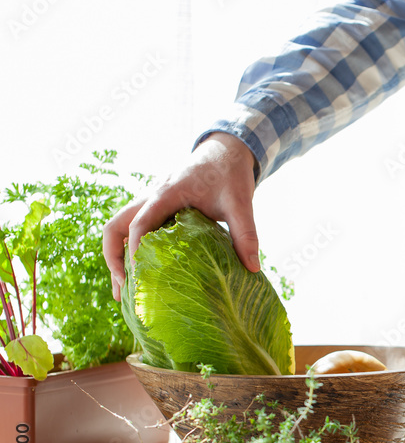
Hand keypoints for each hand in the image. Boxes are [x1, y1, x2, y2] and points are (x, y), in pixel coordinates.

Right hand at [102, 132, 258, 300]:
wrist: (225, 152)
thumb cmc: (230, 174)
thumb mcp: (240, 203)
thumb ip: (245, 234)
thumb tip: (253, 268)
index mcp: (167, 194)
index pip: (140, 223)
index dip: (136, 250)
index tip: (139, 277)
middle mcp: (151, 198)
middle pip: (114, 227)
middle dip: (114, 258)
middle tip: (124, 290)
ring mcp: (150, 203)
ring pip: (118, 228)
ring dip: (117, 256)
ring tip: (124, 289)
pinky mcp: (155, 209)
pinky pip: (132, 229)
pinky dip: (129, 249)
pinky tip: (141, 273)